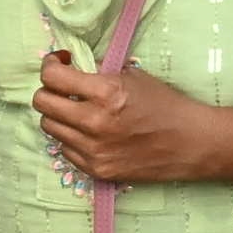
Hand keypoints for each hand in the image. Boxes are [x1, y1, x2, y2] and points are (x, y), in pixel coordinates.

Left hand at [28, 50, 232, 186]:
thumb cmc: (164, 104)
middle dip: (49, 90)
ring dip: (59, 114)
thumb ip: (98, 74)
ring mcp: (94, 151)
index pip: (53, 77)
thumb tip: (70, 68)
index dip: (50, 65)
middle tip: (64, 87)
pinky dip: (72, 138)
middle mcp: (94, 123)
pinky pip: (66, 150)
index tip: (60, 62)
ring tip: (77, 110)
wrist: (190, 143)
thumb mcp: (132, 77)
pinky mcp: (97, 170)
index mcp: (105, 93)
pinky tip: (89, 132)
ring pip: (50, 128)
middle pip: (42, 103)